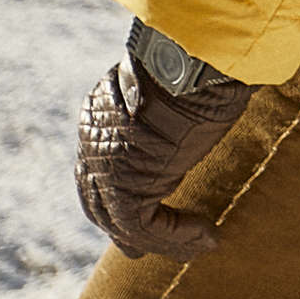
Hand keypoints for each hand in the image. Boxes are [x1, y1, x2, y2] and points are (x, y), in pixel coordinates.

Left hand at [74, 54, 252, 259]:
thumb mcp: (180, 85)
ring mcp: (105, 167)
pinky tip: (207, 235)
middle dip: (130, 224)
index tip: (161, 203)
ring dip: (163, 238)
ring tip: (201, 240)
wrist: (199, 57)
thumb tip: (202, 101)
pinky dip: (177, 237)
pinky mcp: (126, 188)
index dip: (122, 192)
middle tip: (169, 238)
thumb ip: (172, 106)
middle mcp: (92, 141)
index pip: (100, 166)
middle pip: (99, 201)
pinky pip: (145, 229)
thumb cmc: (204, 58)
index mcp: (98, 112)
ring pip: (122, 222)